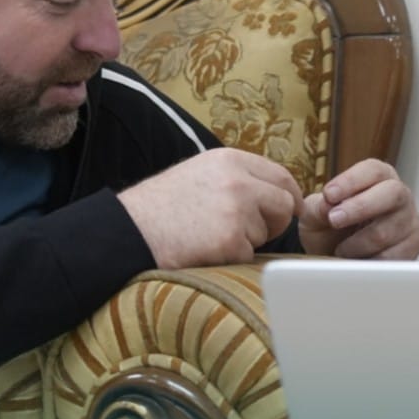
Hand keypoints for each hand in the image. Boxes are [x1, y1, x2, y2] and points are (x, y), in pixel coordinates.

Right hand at [117, 149, 302, 268]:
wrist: (128, 232)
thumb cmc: (160, 208)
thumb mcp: (199, 174)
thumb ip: (236, 178)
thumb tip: (274, 192)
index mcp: (229, 159)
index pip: (280, 176)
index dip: (288, 196)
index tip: (289, 209)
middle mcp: (237, 180)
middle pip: (284, 204)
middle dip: (274, 221)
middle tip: (246, 231)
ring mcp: (236, 209)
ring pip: (267, 232)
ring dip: (247, 241)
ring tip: (211, 236)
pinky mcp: (231, 239)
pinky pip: (249, 255)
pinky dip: (231, 258)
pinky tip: (205, 250)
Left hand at [298, 159, 418, 258]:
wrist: (338, 256)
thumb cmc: (331, 228)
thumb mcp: (316, 213)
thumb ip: (319, 206)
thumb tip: (327, 205)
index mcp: (379, 178)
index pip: (373, 170)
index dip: (351, 181)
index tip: (329, 194)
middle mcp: (399, 196)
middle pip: (392, 193)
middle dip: (360, 207)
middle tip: (334, 219)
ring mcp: (409, 222)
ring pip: (386, 231)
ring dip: (357, 243)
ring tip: (341, 248)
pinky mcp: (412, 247)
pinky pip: (391, 257)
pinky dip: (368, 261)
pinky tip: (357, 259)